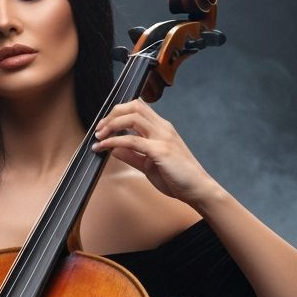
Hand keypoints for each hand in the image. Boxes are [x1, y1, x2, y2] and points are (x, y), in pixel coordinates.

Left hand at [91, 99, 222, 207]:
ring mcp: (162, 137)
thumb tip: (112, 148)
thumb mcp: (148, 164)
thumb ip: (131, 155)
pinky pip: (132, 140)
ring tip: (99, 136)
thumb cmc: (176, 178)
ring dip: (111, 124)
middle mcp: (163, 128)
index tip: (104, 125)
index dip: (118, 112)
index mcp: (162, 128)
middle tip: (99, 129)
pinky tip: (104, 147)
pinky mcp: (160, 150)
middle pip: (134, 106)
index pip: (138, 107)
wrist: (197, 190)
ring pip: (132, 117)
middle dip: (112, 114)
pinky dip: (113, 141)